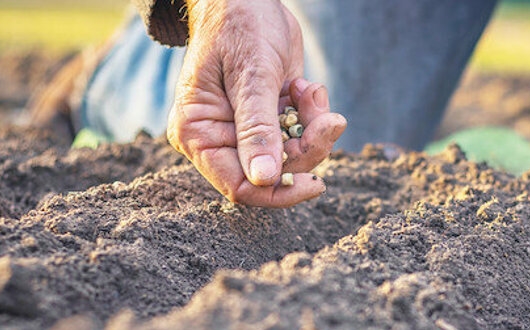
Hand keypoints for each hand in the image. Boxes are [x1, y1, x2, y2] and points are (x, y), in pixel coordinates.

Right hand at [167, 0, 345, 206]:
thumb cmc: (239, 26)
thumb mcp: (251, 75)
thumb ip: (257, 128)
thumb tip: (265, 180)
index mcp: (198, 133)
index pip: (237, 185)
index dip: (276, 193)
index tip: (315, 182)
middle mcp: (218, 138)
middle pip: (271, 173)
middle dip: (306, 149)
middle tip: (331, 120)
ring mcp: (245, 130)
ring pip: (290, 156)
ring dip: (312, 129)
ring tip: (312, 92)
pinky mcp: (268, 119)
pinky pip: (298, 135)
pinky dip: (311, 115)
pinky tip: (306, 86)